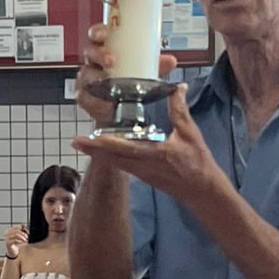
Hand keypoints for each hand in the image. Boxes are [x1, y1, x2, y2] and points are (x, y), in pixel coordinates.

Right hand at [3, 224, 28, 259]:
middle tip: (27, 237)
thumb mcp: (20, 237)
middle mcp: (7, 233)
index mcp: (10, 230)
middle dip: (23, 234)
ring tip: (25, 240)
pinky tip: (22, 243)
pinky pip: (15, 240)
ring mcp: (7, 238)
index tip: (28, 232)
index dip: (24, 229)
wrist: (13, 252)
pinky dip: (20, 241)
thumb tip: (25, 227)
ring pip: (16, 235)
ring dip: (22, 237)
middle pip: (17, 230)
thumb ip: (22, 232)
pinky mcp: (8, 243)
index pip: (18, 226)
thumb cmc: (17, 244)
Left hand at [71, 85, 223, 209]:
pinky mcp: (144, 176)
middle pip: (111, 158)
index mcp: (154, 154)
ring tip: (83, 145)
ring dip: (98, 155)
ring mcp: (142, 173)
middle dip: (92, 150)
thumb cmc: (198, 163)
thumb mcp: (190, 133)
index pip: (122, 148)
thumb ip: (179, 110)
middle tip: (75, 141)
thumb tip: (176, 87)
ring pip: (114, 163)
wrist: (203, 191)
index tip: (85, 139)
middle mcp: (143, 166)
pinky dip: (110, 159)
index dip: (101, 143)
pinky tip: (103, 153)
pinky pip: (122, 166)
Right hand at [74, 23, 177, 128]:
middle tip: (111, 60)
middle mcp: (94, 62)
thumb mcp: (145, 71)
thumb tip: (170, 61)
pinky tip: (105, 102)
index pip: (97, 35)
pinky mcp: (86, 97)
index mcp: (106, 48)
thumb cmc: (130, 83)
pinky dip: (95, 100)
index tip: (103, 34)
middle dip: (99, 54)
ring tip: (110, 83)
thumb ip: (156, 65)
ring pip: (86, 74)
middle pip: (90, 52)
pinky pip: (86, 97)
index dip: (98, 32)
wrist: (123, 110)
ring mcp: (88, 79)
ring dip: (97, 77)